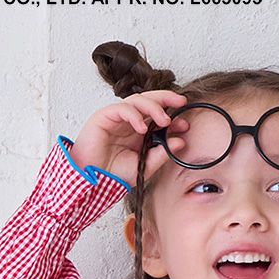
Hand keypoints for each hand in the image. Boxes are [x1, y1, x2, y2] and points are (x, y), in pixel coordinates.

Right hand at [69, 90, 190, 182]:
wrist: (93, 180)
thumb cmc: (114, 174)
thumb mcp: (144, 166)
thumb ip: (162, 154)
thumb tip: (181, 142)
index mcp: (140, 132)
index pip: (158, 116)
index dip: (173, 117)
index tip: (185, 124)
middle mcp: (130, 122)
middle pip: (150, 100)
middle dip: (166, 99)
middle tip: (181, 103)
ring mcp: (117, 118)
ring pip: (138, 100)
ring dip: (154, 107)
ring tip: (164, 121)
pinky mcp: (104, 116)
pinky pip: (122, 108)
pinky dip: (134, 115)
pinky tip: (142, 128)